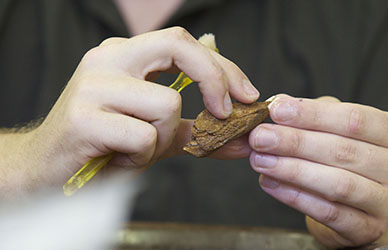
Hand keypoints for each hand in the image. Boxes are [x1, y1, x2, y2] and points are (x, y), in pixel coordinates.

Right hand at [20, 27, 258, 188]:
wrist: (48, 171)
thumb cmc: (107, 148)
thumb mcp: (159, 135)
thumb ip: (199, 131)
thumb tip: (243, 140)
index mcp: (125, 55)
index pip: (183, 42)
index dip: (222, 65)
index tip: (246, 94)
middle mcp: (107, 58)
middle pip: (178, 45)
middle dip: (214, 79)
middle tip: (225, 112)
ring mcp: (93, 85)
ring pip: (166, 105)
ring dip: (163, 139)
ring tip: (137, 150)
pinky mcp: (83, 117)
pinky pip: (144, 138)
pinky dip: (141, 158)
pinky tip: (118, 160)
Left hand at [248, 94, 387, 247]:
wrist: (365, 205)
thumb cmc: (351, 157)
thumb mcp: (340, 128)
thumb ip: (313, 114)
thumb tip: (278, 104)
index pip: (355, 120)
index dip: (313, 114)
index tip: (277, 110)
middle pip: (343, 151)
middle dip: (295, 142)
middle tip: (259, 137)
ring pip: (337, 184)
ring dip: (292, 170)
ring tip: (260, 160)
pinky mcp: (370, 229)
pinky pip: (328, 212)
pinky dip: (295, 197)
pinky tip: (271, 183)